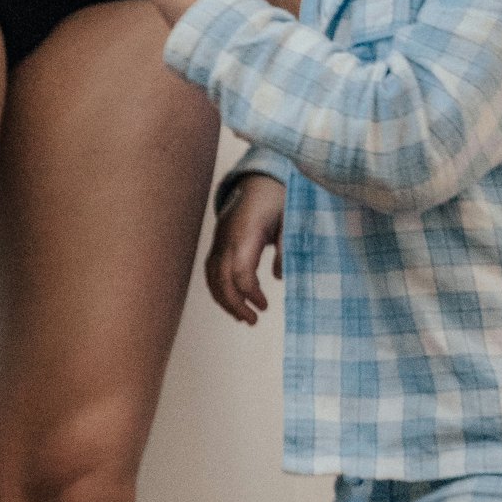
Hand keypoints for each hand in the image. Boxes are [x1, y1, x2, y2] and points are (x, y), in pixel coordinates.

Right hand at [205, 172, 284, 324]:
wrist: (260, 180)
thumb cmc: (277, 200)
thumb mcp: (290, 220)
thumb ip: (285, 247)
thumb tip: (279, 276)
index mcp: (246, 231)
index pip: (239, 270)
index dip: (249, 293)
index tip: (264, 305)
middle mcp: (227, 236)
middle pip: (220, 277)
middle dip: (234, 303)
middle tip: (252, 320)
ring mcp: (219, 239)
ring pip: (211, 275)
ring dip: (224, 300)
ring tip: (243, 317)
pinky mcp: (218, 242)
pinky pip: (211, 269)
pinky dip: (218, 289)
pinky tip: (232, 302)